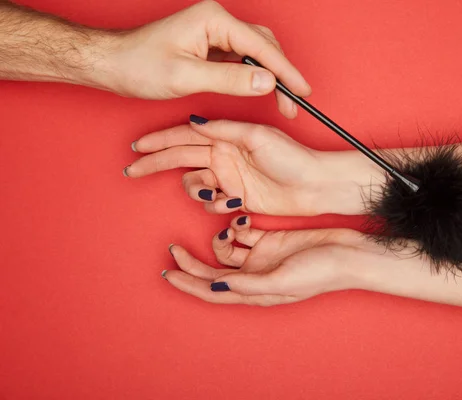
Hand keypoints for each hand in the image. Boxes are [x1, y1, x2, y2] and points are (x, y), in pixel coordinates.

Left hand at [104, 0, 309, 117]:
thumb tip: (266, 82)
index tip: (302, 91)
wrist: (112, 63)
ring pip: (255, 51)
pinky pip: (241, 58)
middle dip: (281, 74)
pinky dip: (254, 74)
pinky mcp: (210, 44)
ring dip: (270, 75)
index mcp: (213, 19)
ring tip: (284, 99)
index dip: (285, 71)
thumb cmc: (139, 66)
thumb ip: (230, 79)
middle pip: (264, 45)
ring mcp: (214, 31)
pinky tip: (261, 90)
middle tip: (294, 102)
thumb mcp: (186, 77)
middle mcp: (217, 20)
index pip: (261, 46)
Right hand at [124, 118, 376, 215]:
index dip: (160, 141)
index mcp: (226, 137)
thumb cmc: (293, 158)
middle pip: (180, 158)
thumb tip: (194, 121)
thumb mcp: (257, 137)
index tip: (138, 147)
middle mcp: (224, 156)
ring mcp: (229, 177)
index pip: (185, 136)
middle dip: (156, 163)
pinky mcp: (237, 197)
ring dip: (199, 192)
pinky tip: (235, 204)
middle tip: (133, 169)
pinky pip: (213, 202)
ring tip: (218, 194)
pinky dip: (217, 205)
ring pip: (195, 184)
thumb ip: (223, 130)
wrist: (316, 185)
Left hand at [163, 215, 370, 305]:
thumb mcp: (281, 281)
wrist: (347, 253)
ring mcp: (262, 257)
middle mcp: (254, 275)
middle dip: (192, 262)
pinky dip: (238, 226)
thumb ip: (247, 284)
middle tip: (174, 248)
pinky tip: (243, 218)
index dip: (188, 285)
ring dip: (223, 237)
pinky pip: (244, 233)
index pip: (212, 291)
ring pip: (228, 249)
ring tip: (233, 227)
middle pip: (213, 271)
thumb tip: (215, 284)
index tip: (167, 274)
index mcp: (254, 291)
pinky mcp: (270, 240)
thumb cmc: (319, 272)